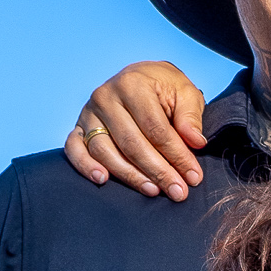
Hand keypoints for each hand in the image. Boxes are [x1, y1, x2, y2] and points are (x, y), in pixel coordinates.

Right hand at [64, 63, 209, 199]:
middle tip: (178, 192)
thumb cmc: (165, 89)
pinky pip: (74, 148)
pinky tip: (103, 179)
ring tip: (153, 190)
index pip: (156, 128)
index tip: (194, 177)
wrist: (141, 78)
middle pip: (131, 143)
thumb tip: (196, 142)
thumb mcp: (185, 93)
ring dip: (130, 175)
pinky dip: (84, 166)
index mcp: (133, 84)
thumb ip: (190, 116)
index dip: (177, 155)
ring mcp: (88, 113)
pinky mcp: (78, 127)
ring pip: (105, 150)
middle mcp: (106, 97)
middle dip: (158, 171)